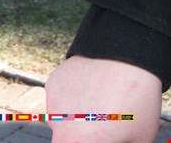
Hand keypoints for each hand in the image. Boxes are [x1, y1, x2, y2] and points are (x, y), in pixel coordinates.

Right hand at [46, 56, 161, 141]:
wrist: (124, 56)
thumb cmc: (135, 103)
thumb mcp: (138, 138)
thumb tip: (111, 137)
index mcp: (75, 141)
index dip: (92, 142)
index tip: (106, 136)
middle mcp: (57, 124)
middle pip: (66, 137)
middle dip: (83, 134)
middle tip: (107, 127)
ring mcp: (52, 100)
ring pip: (64, 118)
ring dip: (78, 116)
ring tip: (104, 104)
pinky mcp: (53, 81)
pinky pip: (62, 97)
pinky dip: (75, 98)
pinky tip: (95, 88)